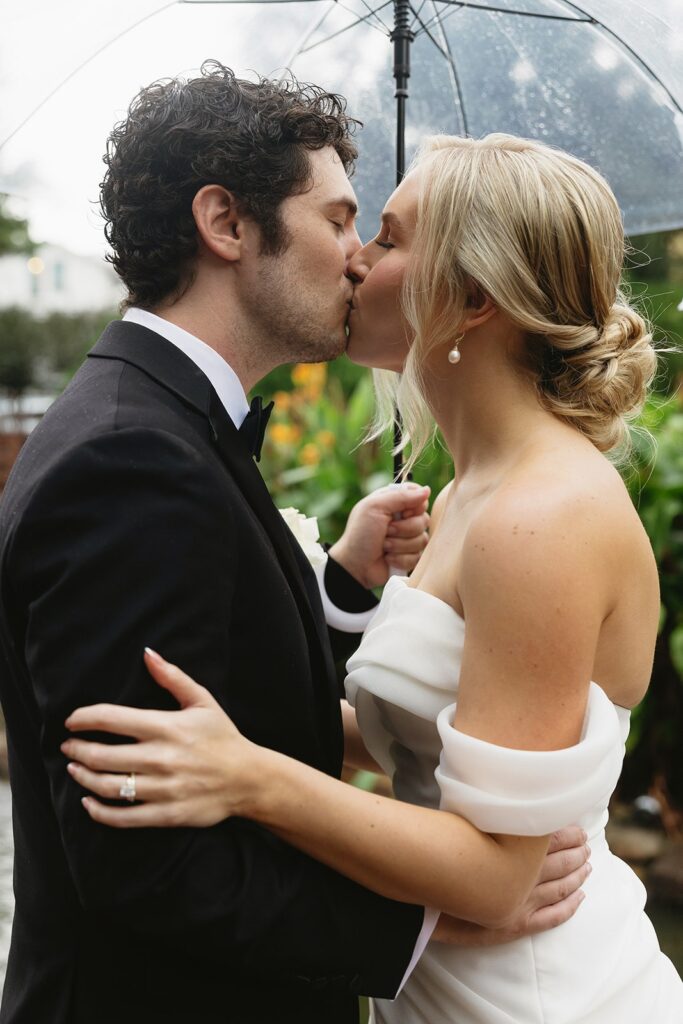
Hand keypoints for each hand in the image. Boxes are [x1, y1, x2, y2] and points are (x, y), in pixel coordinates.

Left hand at [61, 650, 265, 827]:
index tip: (72, 720)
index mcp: (167, 727)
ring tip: (74, 769)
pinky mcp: (167, 814)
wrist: (249, 778)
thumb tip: (147, 653)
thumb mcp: (202, 701)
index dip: (84, 718)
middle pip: (102, 755)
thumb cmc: (223, 737)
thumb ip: (172, 677)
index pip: (112, 719)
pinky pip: (123, 817)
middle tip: (68, 746)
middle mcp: (162, 758)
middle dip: (77, 749)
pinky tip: (89, 802)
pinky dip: (99, 811)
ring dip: (83, 777)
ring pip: (108, 786)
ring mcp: (163, 788)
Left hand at [329, 483, 430, 587]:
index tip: (402, 512)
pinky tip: (388, 558)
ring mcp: (407, 538)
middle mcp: (403, 519)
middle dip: (403, 528)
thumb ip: (400, 496)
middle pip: (424, 519)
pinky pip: (418, 556)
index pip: (419, 496)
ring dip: (399, 545)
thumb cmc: (360, 534)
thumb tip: (426, 490)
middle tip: (386, 531)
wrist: (354, 566)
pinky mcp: (409, 556)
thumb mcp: (374, 507)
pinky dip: (401, 558)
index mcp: (394, 503)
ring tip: (384, 546)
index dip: (415, 505)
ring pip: (422, 539)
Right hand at [432, 827, 590, 945]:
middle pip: (560, 860)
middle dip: (577, 851)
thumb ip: (487, 813)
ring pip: (561, 886)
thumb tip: (503, 796)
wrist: (426, 894)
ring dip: (578, 875)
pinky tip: (580, 898)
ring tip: (588, 865)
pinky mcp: (517, 923)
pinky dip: (570, 906)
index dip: (567, 832)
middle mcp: (523, 873)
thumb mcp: (465, 822)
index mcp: (514, 847)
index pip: (551, 837)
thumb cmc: (441, 852)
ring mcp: (523, 900)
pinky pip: (553, 916)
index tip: (577, 827)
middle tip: (587, 844)